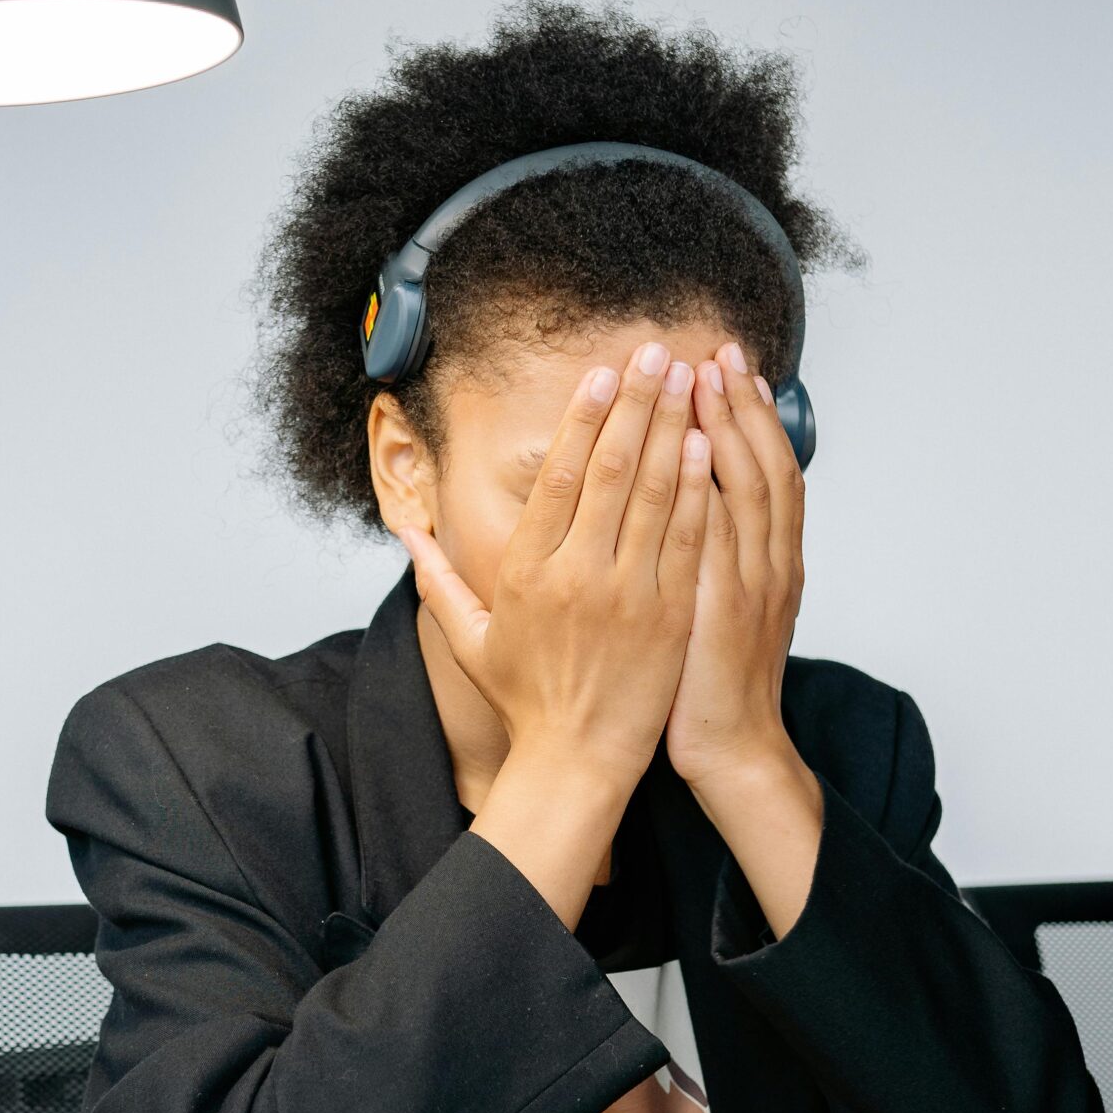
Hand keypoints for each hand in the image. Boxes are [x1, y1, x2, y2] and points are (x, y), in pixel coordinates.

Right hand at [402, 340, 711, 795]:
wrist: (576, 761)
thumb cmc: (526, 700)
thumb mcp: (469, 639)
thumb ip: (438, 578)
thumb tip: (407, 530)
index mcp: (527, 572)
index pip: (560, 477)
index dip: (585, 418)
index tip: (603, 373)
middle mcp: (577, 575)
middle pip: (613, 469)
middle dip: (637, 402)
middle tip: (656, 351)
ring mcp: (628, 594)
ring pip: (656, 494)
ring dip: (673, 428)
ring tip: (688, 378)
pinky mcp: (669, 615)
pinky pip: (687, 537)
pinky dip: (697, 488)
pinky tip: (705, 444)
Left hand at [663, 340, 805, 787]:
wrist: (734, 750)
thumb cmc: (713, 687)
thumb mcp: (724, 613)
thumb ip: (715, 561)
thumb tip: (692, 513)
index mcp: (772, 563)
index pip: (766, 471)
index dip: (751, 417)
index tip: (730, 368)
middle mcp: (769, 564)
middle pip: (763, 465)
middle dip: (741, 405)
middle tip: (718, 351)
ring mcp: (751, 585)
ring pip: (749, 490)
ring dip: (730, 429)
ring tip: (706, 376)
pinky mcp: (723, 609)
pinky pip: (721, 537)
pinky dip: (713, 489)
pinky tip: (697, 450)